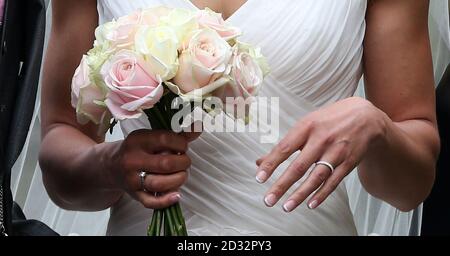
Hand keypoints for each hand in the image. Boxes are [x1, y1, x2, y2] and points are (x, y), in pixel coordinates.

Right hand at [109, 130, 190, 208]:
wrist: (110, 166)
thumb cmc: (138, 149)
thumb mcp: (151, 137)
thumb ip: (176, 135)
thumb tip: (198, 128)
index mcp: (137, 140)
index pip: (165, 140)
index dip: (181, 144)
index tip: (183, 147)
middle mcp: (133, 159)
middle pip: (166, 164)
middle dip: (183, 163)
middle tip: (184, 162)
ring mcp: (132, 179)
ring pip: (160, 183)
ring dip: (178, 180)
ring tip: (181, 175)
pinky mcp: (134, 194)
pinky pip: (151, 201)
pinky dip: (166, 200)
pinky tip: (177, 195)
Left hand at [256, 97, 387, 211]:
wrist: (366, 117)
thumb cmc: (329, 121)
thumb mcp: (306, 125)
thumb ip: (284, 145)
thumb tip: (260, 162)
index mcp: (307, 127)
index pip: (284, 148)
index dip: (271, 164)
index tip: (259, 178)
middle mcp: (321, 139)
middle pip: (299, 166)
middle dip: (282, 185)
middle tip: (268, 200)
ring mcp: (336, 151)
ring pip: (316, 177)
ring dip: (300, 194)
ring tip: (287, 206)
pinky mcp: (349, 162)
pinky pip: (334, 181)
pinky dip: (322, 194)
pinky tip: (310, 204)